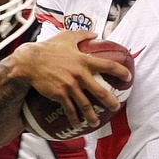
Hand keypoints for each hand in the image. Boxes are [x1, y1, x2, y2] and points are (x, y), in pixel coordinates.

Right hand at [12, 31, 128, 130]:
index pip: (108, 66)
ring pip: (85, 105)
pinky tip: (78, 124)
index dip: (121, 72)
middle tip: (116, 107)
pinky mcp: (60, 94)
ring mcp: (70, 86)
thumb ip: (82, 35)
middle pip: (100, 91)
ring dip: (92, 115)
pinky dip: (74, 118)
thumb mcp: (66, 37)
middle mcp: (79, 74)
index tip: (128, 78)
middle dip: (110, 101)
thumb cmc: (48, 48)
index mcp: (83, 60)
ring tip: (96, 122)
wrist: (29, 61)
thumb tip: (95, 33)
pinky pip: (70, 109)